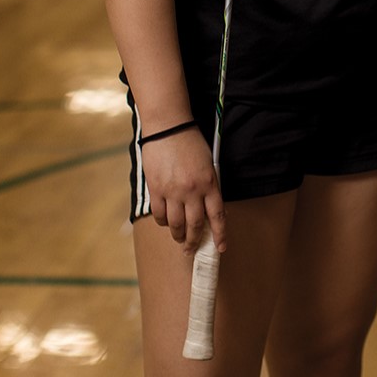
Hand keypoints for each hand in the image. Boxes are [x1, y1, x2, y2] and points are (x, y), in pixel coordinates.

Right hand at [142, 127, 225, 255]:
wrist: (168, 127)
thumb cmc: (190, 142)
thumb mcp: (208, 164)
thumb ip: (210, 186)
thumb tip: (210, 210)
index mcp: (209, 182)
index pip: (217, 216)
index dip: (220, 235)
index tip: (220, 247)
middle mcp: (192, 190)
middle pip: (195, 225)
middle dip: (195, 241)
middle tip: (192, 249)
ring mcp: (173, 191)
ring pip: (176, 224)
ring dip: (179, 235)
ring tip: (180, 238)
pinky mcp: (156, 189)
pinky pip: (159, 214)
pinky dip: (163, 222)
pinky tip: (165, 222)